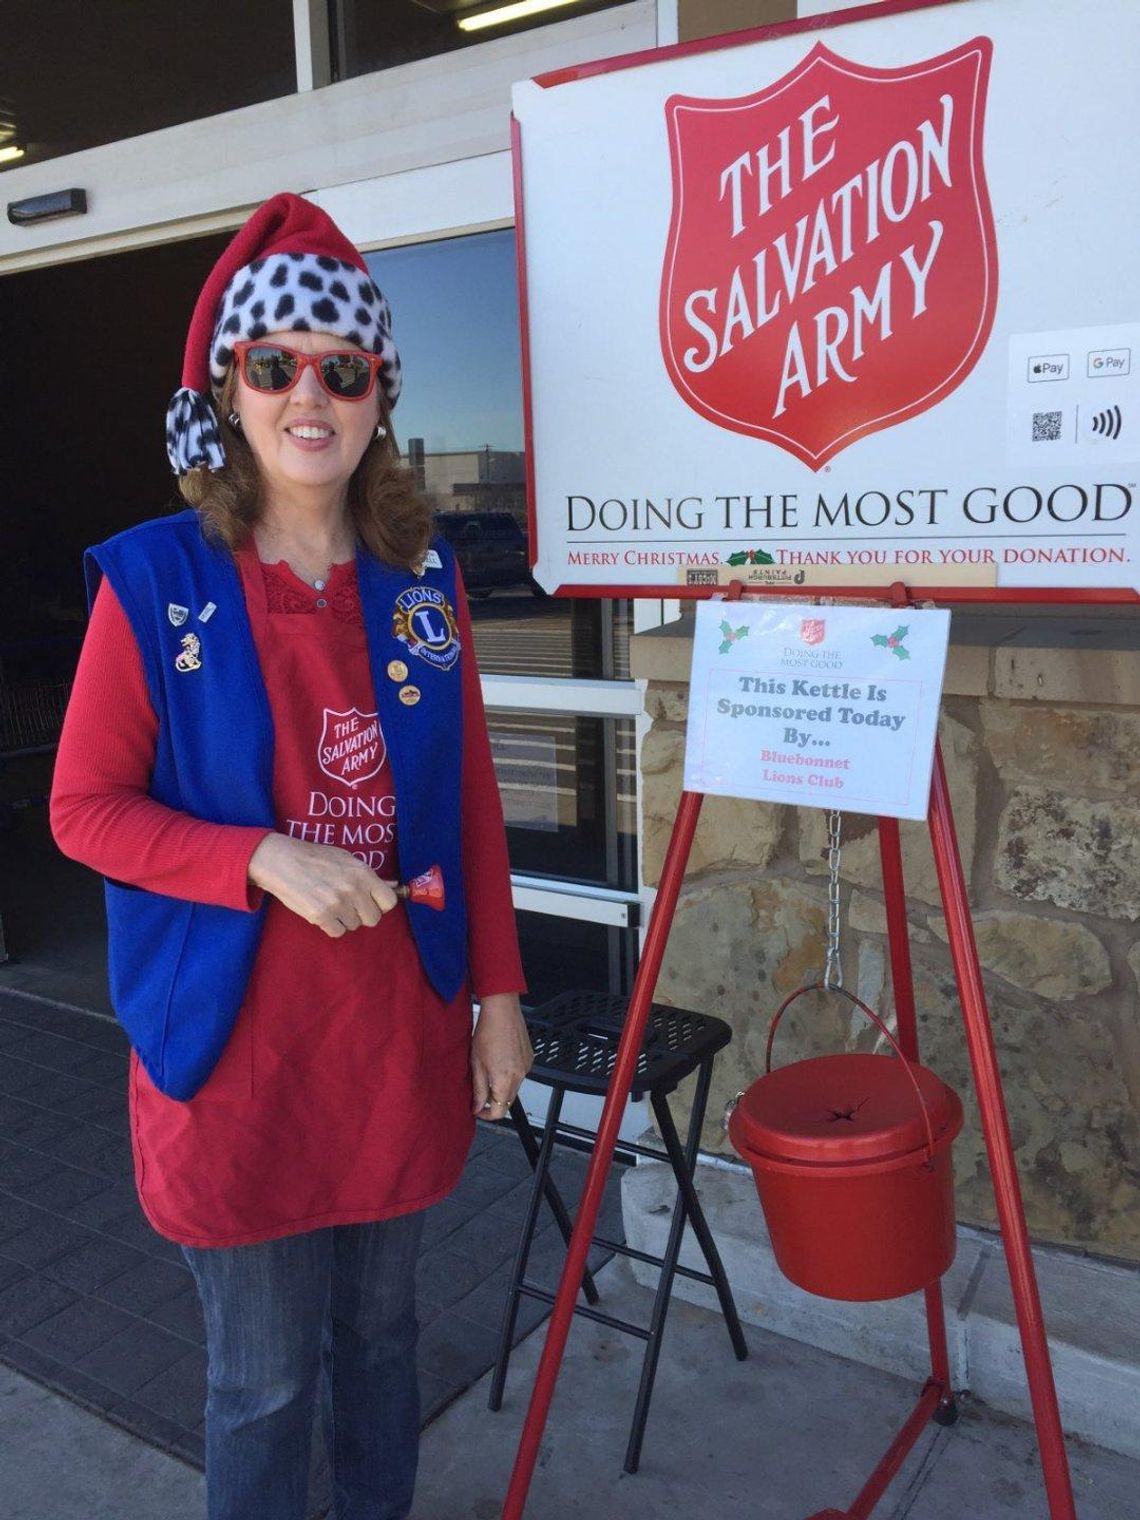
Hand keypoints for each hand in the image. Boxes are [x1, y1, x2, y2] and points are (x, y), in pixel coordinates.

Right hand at [247, 832, 397, 937]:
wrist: (283, 861)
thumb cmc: (316, 858)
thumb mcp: (347, 859)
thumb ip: (370, 876)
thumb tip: (394, 886)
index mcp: (363, 874)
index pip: (389, 901)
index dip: (381, 904)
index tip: (371, 902)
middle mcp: (354, 890)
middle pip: (373, 918)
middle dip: (362, 914)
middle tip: (349, 905)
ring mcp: (338, 904)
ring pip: (354, 925)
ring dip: (344, 918)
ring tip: (330, 902)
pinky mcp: (321, 916)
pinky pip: (337, 931)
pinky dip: (331, 925)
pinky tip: (322, 911)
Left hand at [470, 993, 532, 1118]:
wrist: (503, 1011)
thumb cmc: (487, 1033)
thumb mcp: (476, 1064)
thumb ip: (478, 1089)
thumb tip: (476, 1107)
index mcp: (504, 1081)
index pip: (498, 1111)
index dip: (486, 1114)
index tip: (477, 1109)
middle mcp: (519, 1077)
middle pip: (507, 1101)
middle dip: (493, 1100)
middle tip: (480, 1090)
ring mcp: (526, 1068)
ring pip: (514, 1088)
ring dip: (501, 1086)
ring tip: (489, 1069)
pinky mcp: (530, 1059)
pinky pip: (519, 1074)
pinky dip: (509, 1074)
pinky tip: (500, 1059)